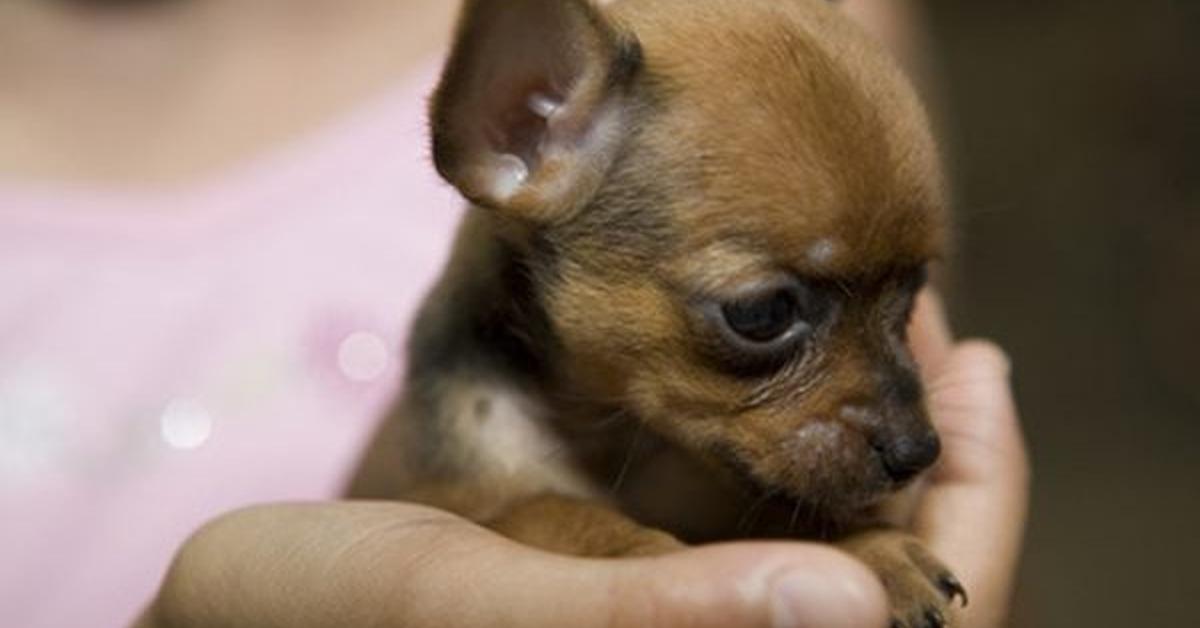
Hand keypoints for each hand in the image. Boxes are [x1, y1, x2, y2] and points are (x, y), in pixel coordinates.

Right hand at [137, 291, 1026, 627]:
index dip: (968, 510)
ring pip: (819, 570)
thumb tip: (862, 610)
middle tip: (939, 338)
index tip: (977, 369)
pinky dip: (783, 464)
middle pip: (883, 598)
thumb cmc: (327, 621)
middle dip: (929, 470)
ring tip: (878, 344)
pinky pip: (747, 551)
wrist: (234, 622)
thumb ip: (668, 616)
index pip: (908, 627)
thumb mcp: (489, 608)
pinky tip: (782, 393)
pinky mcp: (624, 606)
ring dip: (858, 458)